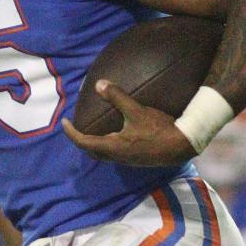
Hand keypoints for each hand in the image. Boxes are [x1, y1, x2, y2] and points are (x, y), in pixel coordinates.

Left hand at [63, 81, 197, 166]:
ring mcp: (127, 160)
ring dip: (95, 144)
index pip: (83, 142)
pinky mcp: (135, 159)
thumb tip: (99, 84)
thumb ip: (118, 98)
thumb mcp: (137, 111)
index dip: (71, 132)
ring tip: (93, 130)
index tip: (65, 122)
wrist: (181, 147)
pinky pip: (114, 154)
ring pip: (103, 154)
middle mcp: (117, 156)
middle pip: (91, 151)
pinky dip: (107, 145)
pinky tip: (115, 134)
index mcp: (112, 146)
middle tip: (77, 128)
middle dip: (81, 141)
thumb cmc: (158, 130)